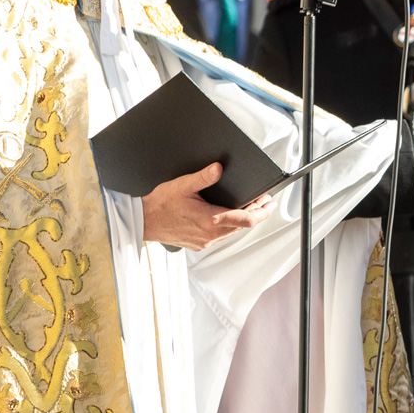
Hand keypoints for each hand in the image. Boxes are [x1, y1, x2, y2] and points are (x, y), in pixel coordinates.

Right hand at [142, 162, 273, 250]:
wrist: (143, 222)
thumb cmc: (159, 205)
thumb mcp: (183, 185)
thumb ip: (203, 177)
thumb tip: (219, 168)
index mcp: (210, 220)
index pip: (247, 219)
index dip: (263, 211)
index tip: (271, 203)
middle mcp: (210, 235)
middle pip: (242, 225)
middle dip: (256, 212)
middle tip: (265, 201)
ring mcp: (205, 241)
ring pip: (232, 232)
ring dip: (243, 219)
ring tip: (251, 207)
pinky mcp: (199, 244)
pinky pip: (221, 236)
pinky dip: (230, 226)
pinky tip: (229, 216)